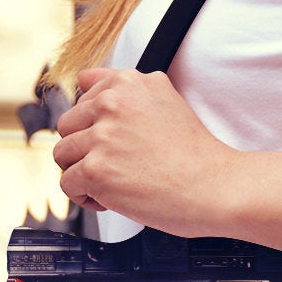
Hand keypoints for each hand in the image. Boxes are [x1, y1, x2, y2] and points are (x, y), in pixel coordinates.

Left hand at [53, 67, 235, 232]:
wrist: (217, 188)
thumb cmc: (199, 158)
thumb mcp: (169, 103)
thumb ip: (131, 94)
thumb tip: (89, 84)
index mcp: (130, 82)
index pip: (84, 90)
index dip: (94, 121)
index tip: (110, 137)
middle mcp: (112, 103)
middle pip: (68, 125)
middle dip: (86, 148)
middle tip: (118, 166)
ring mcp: (102, 136)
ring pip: (63, 155)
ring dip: (84, 173)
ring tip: (115, 183)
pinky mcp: (96, 170)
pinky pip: (68, 184)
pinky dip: (86, 197)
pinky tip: (113, 198)